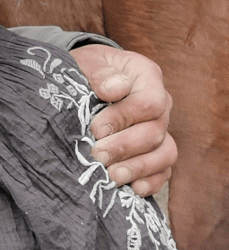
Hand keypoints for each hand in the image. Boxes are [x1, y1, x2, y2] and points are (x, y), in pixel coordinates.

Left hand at [69, 44, 175, 197]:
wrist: (84, 78)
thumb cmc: (85, 68)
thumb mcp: (86, 61)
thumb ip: (99, 72)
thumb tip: (115, 88)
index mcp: (146, 76)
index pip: (149, 102)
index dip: (123, 118)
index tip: (96, 130)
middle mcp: (160, 103)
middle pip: (155, 132)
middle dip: (125, 147)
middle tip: (97, 156)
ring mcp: (160, 128)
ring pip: (165, 153)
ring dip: (139, 168)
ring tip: (112, 176)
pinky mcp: (155, 149)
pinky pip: (164, 170)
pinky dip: (151, 181)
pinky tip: (132, 188)